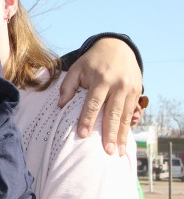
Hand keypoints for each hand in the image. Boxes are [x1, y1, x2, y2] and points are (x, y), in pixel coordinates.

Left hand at [59, 37, 140, 155]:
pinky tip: (125, 140)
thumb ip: (67, 86)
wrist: (117, 47)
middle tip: (107, 151)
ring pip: (125, 116)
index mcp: (101, 79)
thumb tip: (60, 105)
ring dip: (122, 135)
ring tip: (118, 152)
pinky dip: (128, 127)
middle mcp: (118, 85)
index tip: (82, 134)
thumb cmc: (92, 61)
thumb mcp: (76, 68)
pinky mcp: (137, 91)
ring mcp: (130, 89)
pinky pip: (132, 112)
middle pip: (112, 113)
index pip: (93, 103)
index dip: (87, 119)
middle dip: (110, 134)